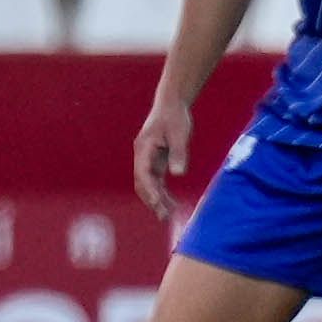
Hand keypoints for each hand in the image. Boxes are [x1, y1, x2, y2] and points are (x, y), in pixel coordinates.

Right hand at [131, 98, 190, 224]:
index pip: (143, 173)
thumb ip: (178, 154)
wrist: (172, 104)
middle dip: (152, 201)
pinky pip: (157, 181)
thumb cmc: (175, 117)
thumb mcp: (180, 134)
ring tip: (169, 216)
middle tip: (164, 217)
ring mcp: (148, 160)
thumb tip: (178, 174)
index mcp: (144, 148)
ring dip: (157, 200)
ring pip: (149, 185)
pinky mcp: (156, 161)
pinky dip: (163, 193)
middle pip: (142, 183)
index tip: (158, 203)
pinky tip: (172, 204)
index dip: (149, 190)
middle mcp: (142, 156)